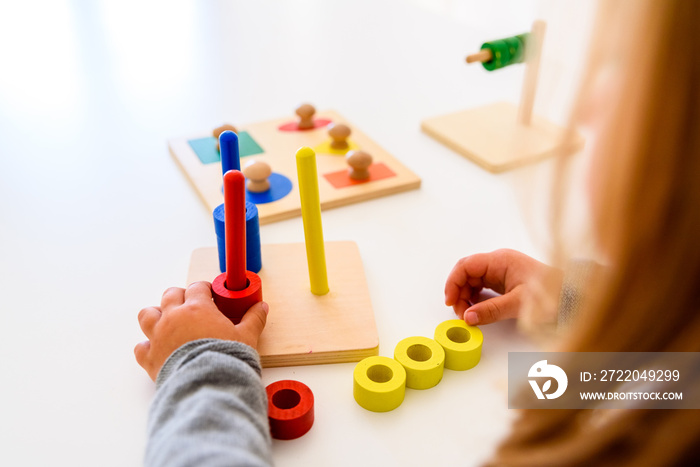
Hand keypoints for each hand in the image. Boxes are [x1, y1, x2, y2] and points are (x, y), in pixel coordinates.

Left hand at [135, 281, 267, 380]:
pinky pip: (141, 347)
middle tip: (191, 306)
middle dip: (180, 296)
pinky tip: (157, 349)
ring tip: (168, 322)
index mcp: (197, 308)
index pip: (197, 287)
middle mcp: (174, 317)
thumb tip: (262, 307)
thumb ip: (253, 319)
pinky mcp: (150, 357)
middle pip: (170, 295)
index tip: (210, 296)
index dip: (204, 289)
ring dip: (156, 315)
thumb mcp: (247, 337)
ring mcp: (159, 336)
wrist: (206, 385)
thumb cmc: (226, 359)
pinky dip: (147, 346)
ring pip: (147, 315)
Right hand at [444, 249, 560, 325]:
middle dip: (458, 291)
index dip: (453, 282)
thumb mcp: (519, 304)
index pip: (466, 265)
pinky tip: (477, 309)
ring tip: (467, 314)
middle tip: (459, 312)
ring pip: (473, 280)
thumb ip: (491, 310)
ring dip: (466, 296)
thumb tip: (468, 318)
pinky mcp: (504, 281)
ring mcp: (501, 271)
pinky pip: (482, 286)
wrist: (573, 295)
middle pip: (467, 272)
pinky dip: (476, 298)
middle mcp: (498, 262)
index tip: (450, 301)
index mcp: (500, 260)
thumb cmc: (552, 294)